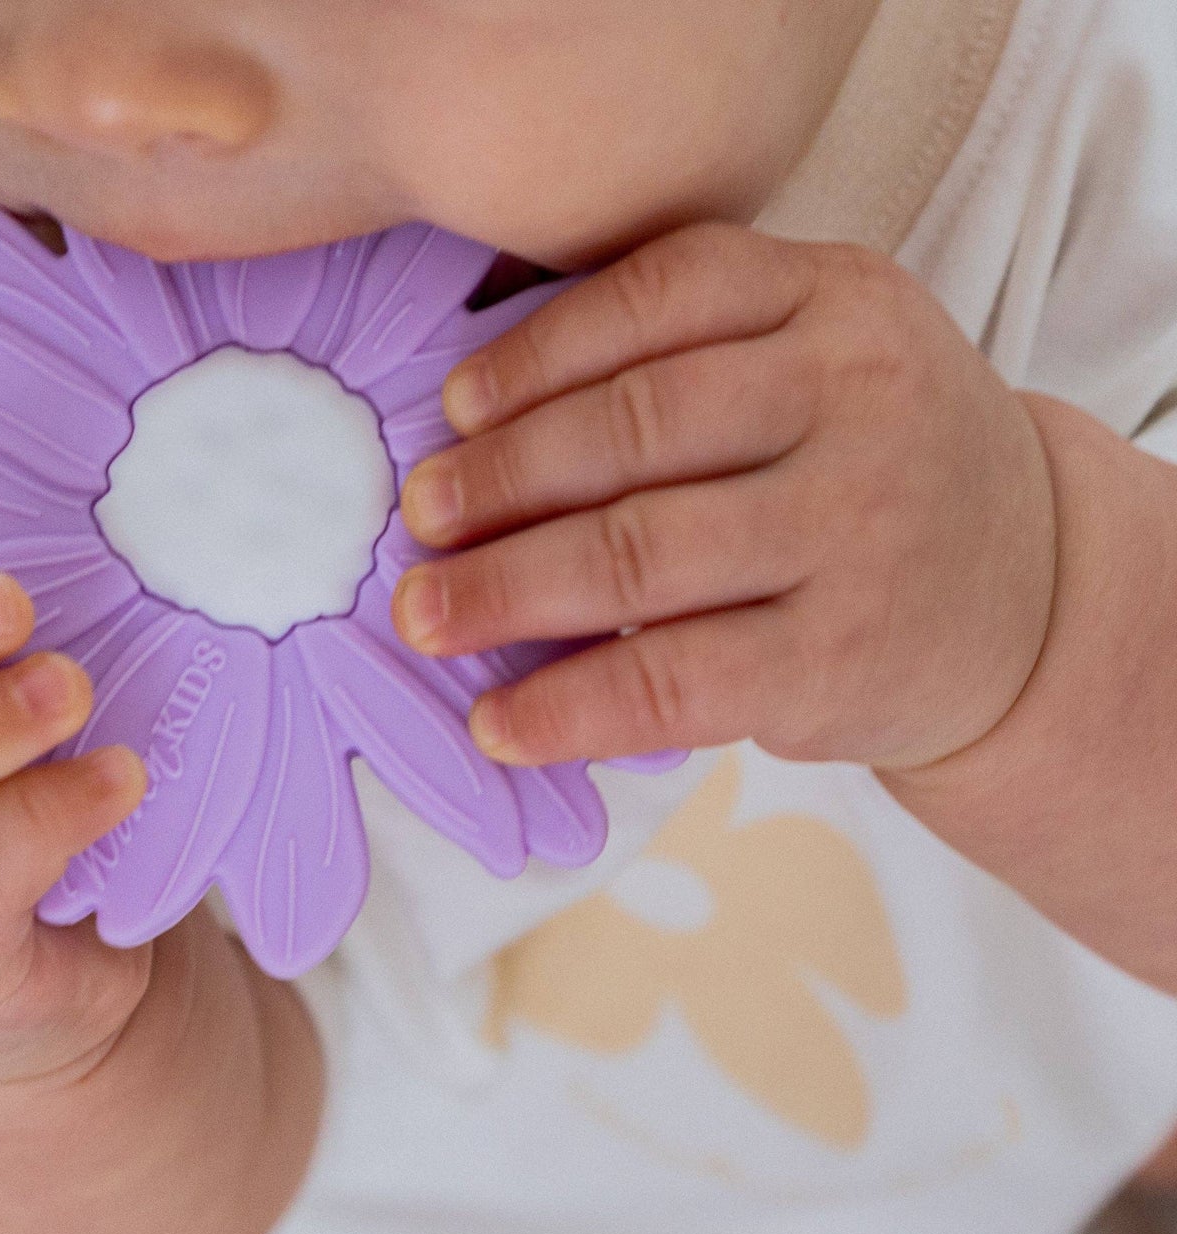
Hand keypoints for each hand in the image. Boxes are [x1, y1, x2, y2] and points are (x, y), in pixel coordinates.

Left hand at [392, 223, 1058, 774]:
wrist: (1034, 593)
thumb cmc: (871, 459)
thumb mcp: (823, 354)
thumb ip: (688, 350)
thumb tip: (471, 415)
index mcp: (836, 298)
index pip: (663, 293)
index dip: (540, 351)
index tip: (456, 406)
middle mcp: (856, 402)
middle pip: (635, 429)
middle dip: (503, 479)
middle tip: (418, 517)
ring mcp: (853, 534)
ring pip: (638, 555)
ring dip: (505, 590)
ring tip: (425, 614)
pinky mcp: (837, 660)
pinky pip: (671, 681)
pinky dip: (568, 706)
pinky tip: (498, 720)